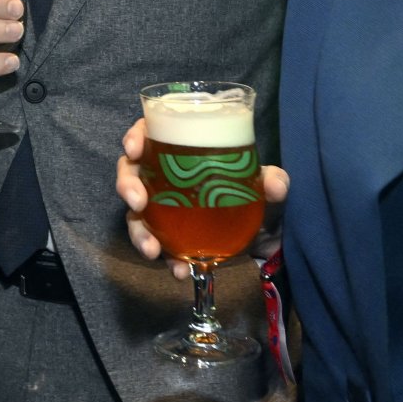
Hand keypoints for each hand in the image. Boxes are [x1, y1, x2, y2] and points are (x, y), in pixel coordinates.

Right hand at [117, 116, 289, 276]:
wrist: (260, 230)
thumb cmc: (251, 190)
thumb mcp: (263, 181)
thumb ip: (272, 179)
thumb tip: (276, 185)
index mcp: (180, 148)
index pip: (148, 132)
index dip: (135, 137)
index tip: (134, 149)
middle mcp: (162, 174)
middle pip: (131, 172)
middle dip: (127, 186)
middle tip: (137, 202)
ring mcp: (161, 205)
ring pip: (135, 213)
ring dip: (138, 232)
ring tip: (152, 250)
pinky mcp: (167, 233)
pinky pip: (156, 243)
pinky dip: (166, 258)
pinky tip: (179, 269)